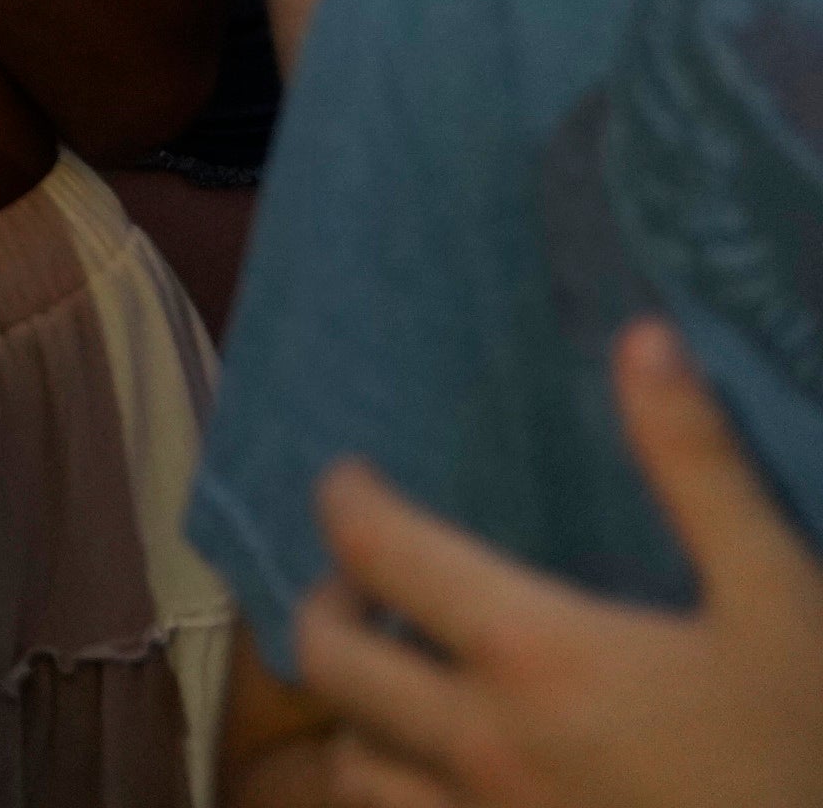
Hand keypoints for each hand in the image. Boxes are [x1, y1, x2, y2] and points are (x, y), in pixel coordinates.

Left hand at [291, 322, 822, 805]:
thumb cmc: (813, 751)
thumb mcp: (780, 599)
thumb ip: (700, 470)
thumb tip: (643, 338)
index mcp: (532, 654)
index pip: (371, 547)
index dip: (344, 496)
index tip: (352, 476)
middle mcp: (481, 743)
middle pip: (325, 658)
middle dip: (328, 602)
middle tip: (373, 579)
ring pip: (353, 765)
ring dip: (359, 712)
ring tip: (408, 678)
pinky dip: (405, 794)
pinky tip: (463, 771)